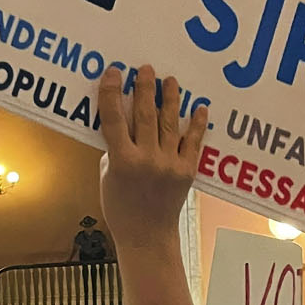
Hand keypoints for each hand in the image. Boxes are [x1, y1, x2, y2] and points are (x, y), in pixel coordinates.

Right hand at [96, 64, 205, 253]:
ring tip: (170, 81)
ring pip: (169, 123)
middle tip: (146, 69)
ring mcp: (169, 164)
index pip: (114, 119)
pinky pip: (193, 142)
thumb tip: (121, 125)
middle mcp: (146, 160)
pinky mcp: (187, 170)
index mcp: (121, 161)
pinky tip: (199, 108)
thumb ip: (113, 150)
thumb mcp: (106, 177)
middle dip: (145, 88)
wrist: (147, 235)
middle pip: (145, 115)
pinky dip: (196, 124)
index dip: (113, 93)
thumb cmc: (120, 208)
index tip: (114, 72)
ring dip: (170, 98)